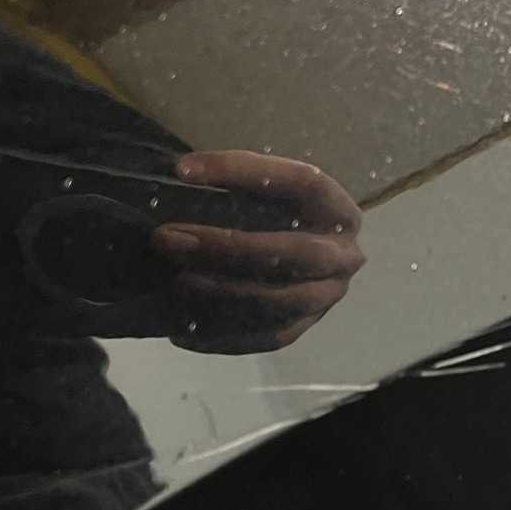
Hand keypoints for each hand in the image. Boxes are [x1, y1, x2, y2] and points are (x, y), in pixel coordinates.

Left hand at [151, 150, 363, 353]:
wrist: (294, 261)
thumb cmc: (273, 217)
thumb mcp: (265, 191)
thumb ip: (237, 182)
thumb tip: (183, 175)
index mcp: (337, 210)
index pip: (301, 182)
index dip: (244, 173)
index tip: (184, 172)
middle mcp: (342, 257)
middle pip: (294, 254)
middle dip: (226, 247)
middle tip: (168, 239)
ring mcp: (324, 299)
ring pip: (279, 302)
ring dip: (222, 293)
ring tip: (174, 282)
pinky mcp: (301, 329)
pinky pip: (264, 337)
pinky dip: (222, 333)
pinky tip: (181, 327)